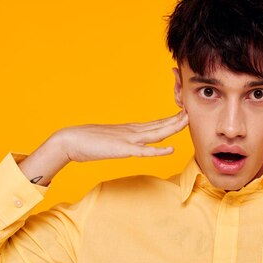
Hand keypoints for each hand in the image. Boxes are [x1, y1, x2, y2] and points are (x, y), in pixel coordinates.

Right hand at [55, 111, 188, 162]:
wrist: (70, 140)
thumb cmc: (88, 142)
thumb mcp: (111, 140)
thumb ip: (123, 141)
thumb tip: (130, 145)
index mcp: (131, 129)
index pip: (156, 123)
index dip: (171, 119)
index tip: (184, 114)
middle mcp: (133, 132)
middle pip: (160, 125)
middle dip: (177, 119)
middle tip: (192, 111)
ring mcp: (128, 140)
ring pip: (156, 134)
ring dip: (173, 127)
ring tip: (187, 121)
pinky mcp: (123, 150)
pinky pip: (144, 151)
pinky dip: (158, 151)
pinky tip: (170, 149)